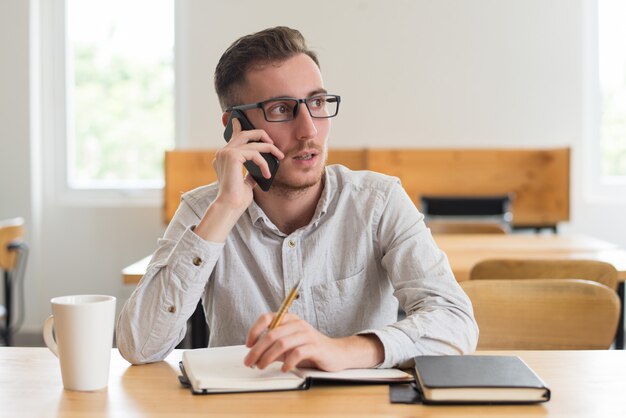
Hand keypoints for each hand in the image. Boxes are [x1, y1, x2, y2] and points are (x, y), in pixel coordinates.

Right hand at [213, 118, 283, 211]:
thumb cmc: (236, 198)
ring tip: (279, 156)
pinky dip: (264, 163)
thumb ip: (249, 174)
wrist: (229, 206)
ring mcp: (226, 153)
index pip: (232, 137)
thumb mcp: (245, 183)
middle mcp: (222, 153)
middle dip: (261, 134)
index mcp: (223, 157)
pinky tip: (267, 174)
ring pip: (252, 141)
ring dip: (269, 148)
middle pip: (244, 134)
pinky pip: (255, 153)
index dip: (237, 126)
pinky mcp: (232, 156)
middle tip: (273, 143)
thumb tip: (257, 171)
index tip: (238, 119)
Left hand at [243, 313, 384, 372]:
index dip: (254, 330)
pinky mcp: (315, 347)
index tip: (248, 344)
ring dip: (268, 357)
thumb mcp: (289, 345)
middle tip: (250, 362)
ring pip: (282, 343)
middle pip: (271, 334)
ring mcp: (307, 334)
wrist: (336, 353)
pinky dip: (287, 362)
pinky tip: (284, 369)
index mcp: (289, 319)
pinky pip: (297, 353)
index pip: (267, 318)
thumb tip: (254, 354)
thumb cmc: (310, 348)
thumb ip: (273, 347)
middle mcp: (298, 324)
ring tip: (262, 366)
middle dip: (257, 350)